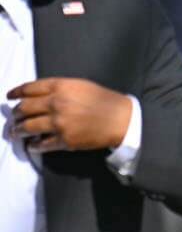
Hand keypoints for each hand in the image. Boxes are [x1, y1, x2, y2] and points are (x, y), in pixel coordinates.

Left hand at [7, 77, 132, 152]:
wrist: (120, 119)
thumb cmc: (102, 100)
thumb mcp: (79, 85)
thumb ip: (57, 88)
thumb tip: (37, 96)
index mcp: (59, 86)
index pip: (28, 88)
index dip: (15, 92)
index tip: (9, 96)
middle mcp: (56, 103)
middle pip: (24, 108)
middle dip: (15, 114)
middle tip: (13, 118)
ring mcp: (59, 122)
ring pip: (28, 127)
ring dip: (18, 130)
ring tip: (15, 133)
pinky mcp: (65, 140)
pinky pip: (42, 144)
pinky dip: (34, 145)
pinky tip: (32, 145)